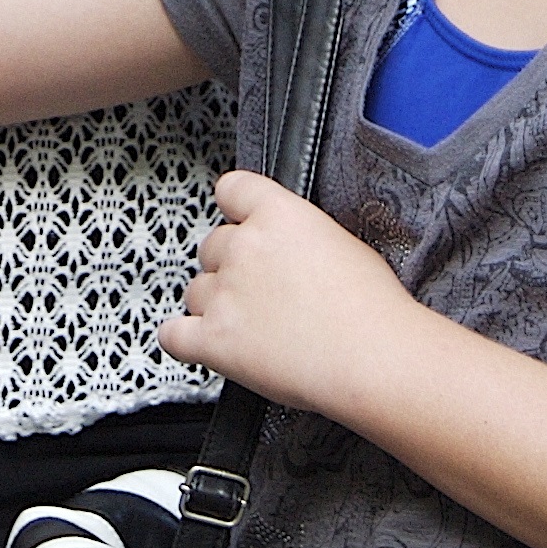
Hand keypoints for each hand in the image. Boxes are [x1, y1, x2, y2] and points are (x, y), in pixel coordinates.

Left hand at [160, 171, 421, 417]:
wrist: (373, 358)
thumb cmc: (372, 309)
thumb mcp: (342, 244)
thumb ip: (300, 235)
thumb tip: (288, 251)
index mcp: (277, 213)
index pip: (231, 189)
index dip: (236, 211)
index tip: (242, 225)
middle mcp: (243, 246)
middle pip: (211, 246)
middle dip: (230, 267)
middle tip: (261, 292)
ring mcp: (225, 293)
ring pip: (195, 291)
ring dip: (214, 305)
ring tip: (251, 326)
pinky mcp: (214, 340)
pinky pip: (172, 335)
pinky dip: (184, 339)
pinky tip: (204, 342)